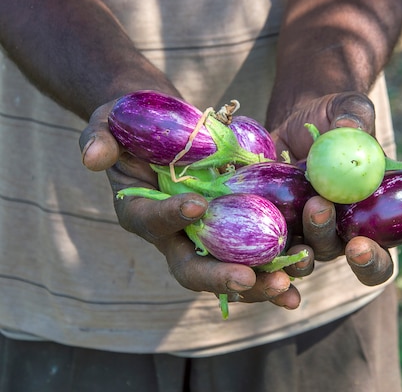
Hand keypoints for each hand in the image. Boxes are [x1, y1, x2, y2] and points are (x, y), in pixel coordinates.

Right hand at [79, 100, 302, 309]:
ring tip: (287, 287)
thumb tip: (93, 157)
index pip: (151, 222)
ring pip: (230, 271)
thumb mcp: (108, 120)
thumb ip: (99, 137)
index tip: (195, 205)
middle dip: (219, 276)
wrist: (170, 126)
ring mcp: (209, 236)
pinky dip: (279, 269)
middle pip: (193, 268)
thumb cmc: (135, 122)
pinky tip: (301, 277)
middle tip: (247, 277)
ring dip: (258, 283)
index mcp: (141, 212)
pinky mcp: (238, 229)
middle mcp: (175, 235)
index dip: (169, 217)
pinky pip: (259, 255)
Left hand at [269, 92, 401, 285]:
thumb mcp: (348, 108)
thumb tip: (350, 128)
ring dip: (323, 239)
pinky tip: (278, 225)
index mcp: (393, 204)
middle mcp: (362, 228)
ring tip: (317, 208)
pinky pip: (287, 247)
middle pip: (374, 263)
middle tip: (358, 246)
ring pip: (327, 252)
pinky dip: (285, 243)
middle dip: (370, 261)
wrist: (293, 125)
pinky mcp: (292, 230)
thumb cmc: (334, 118)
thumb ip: (355, 114)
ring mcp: (326, 233)